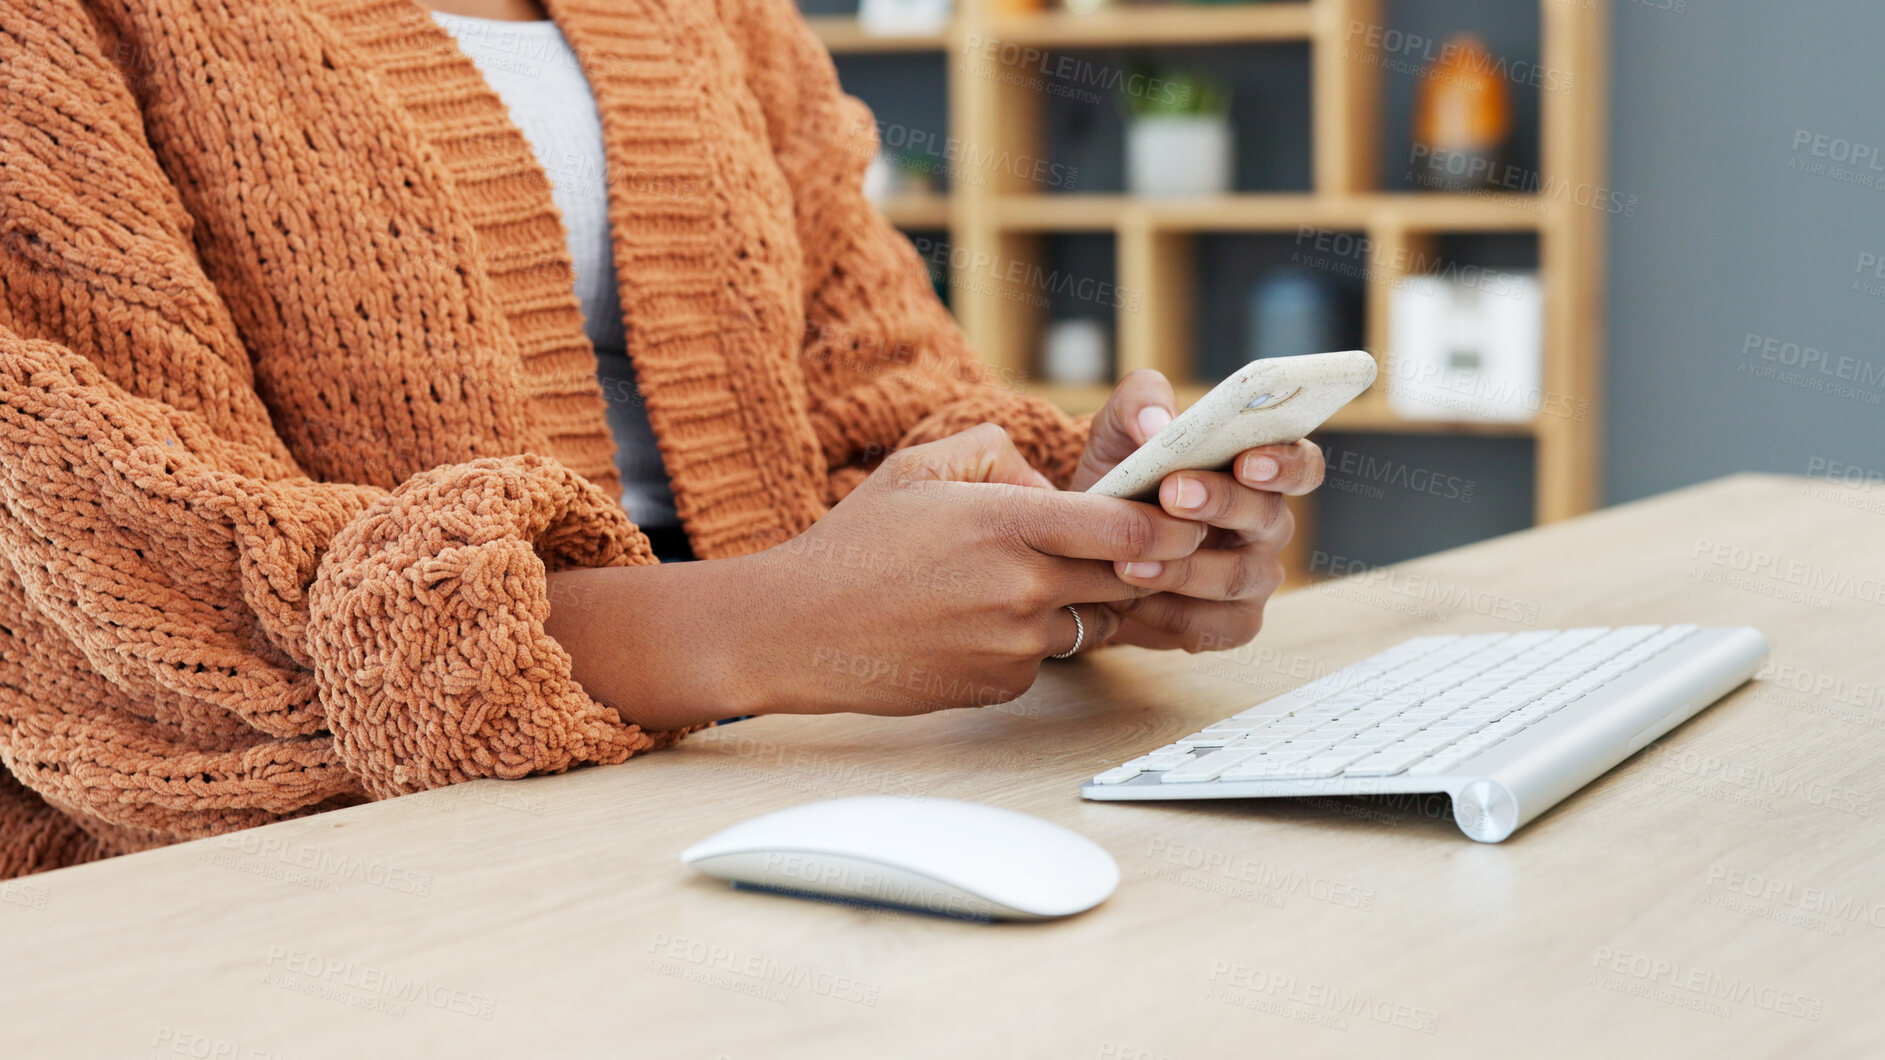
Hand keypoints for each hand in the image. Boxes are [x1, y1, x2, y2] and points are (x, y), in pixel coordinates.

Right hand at [547, 424, 1206, 727]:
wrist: (798, 629)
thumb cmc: (856, 542)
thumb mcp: (921, 468)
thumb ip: (997, 455)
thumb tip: (1052, 481)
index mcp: (1011, 523)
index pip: (1130, 526)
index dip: (1169, 521)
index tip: (1184, 513)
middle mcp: (1024, 588)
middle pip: (1129, 578)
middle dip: (1140, 563)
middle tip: (1140, 546)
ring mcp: (1015, 644)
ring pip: (1092, 622)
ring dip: (1084, 602)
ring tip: (1034, 578)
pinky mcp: (1001, 685)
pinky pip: (1047, 657)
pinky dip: (1035, 639)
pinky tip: (982, 620)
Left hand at [1067, 369, 1325, 652]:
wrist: (1084, 547)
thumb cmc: (1118, 480)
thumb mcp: (1116, 430)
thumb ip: (1139, 403)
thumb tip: (1159, 423)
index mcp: (1259, 471)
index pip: (1302, 464)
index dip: (1285, 464)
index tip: (1248, 460)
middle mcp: (1267, 525)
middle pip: (1268, 516)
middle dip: (1220, 503)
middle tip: (1172, 492)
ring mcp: (1254, 577)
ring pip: (1238, 576)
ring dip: (1183, 568)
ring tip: (1129, 561)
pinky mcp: (1231, 624)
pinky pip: (1213, 626)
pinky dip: (1168, 613)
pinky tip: (1128, 599)